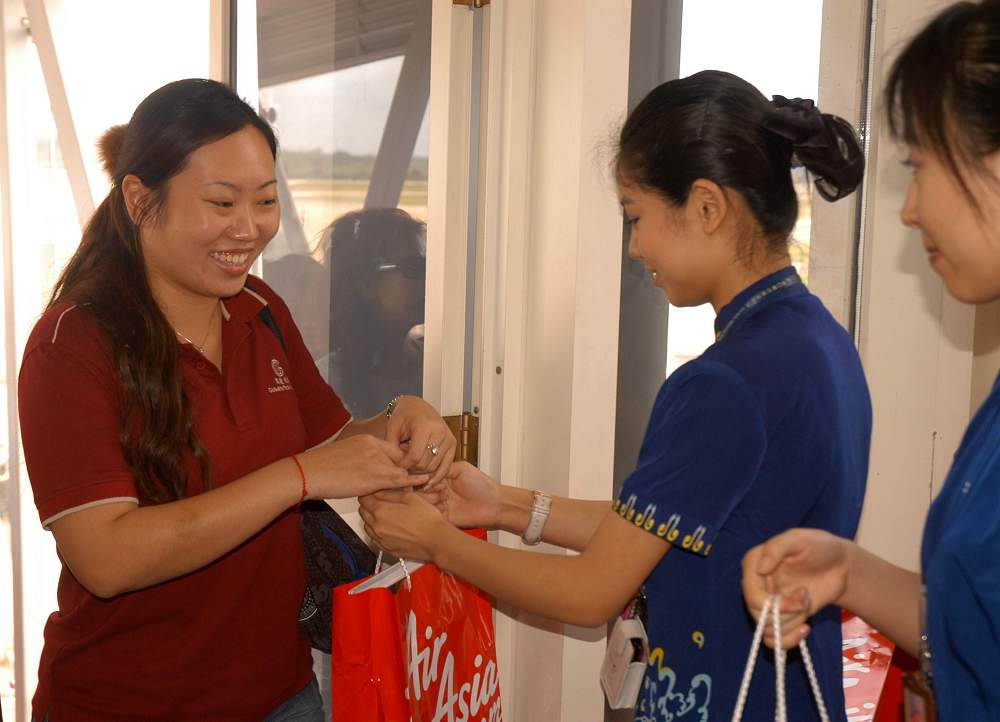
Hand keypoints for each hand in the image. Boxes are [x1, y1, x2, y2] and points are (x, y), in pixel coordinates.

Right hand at [300, 434, 428, 498]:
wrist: (308, 473)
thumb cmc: (321, 468)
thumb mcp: (344, 456)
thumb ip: (359, 459)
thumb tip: (363, 469)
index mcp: (367, 440)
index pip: (394, 449)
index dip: (404, 460)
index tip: (413, 466)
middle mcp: (374, 447)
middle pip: (402, 456)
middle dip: (414, 466)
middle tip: (427, 475)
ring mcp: (375, 461)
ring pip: (403, 467)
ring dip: (416, 475)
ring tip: (428, 482)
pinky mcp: (374, 476)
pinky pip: (400, 479)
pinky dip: (413, 481)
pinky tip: (423, 483)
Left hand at [359, 489, 450, 562]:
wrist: (436, 541)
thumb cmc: (427, 520)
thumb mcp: (410, 498)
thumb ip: (390, 493)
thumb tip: (379, 490)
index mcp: (381, 512)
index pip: (363, 499)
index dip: (369, 493)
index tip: (375, 492)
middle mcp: (377, 527)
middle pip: (363, 512)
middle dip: (369, 505)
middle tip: (381, 501)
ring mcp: (381, 539)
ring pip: (367, 526)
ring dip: (372, 519)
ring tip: (387, 515)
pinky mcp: (386, 548)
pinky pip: (374, 538)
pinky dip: (377, 531)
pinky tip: (390, 527)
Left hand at [386, 396, 456, 483]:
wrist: (417, 407)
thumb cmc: (403, 416)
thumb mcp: (392, 428)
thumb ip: (391, 447)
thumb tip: (394, 469)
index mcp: (424, 426)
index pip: (414, 456)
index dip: (403, 465)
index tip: (395, 466)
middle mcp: (440, 431)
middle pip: (425, 463)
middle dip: (412, 470)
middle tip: (402, 470)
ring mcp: (449, 438)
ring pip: (434, 467)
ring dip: (422, 473)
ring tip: (411, 472)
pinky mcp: (453, 444)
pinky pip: (446, 467)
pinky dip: (436, 477)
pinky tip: (426, 484)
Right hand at [423, 461, 501, 528]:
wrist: (495, 504)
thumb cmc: (482, 485)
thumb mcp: (461, 469)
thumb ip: (442, 468)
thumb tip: (425, 474)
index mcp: (441, 478)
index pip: (424, 476)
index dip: (422, 476)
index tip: (425, 475)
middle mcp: (438, 491)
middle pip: (420, 490)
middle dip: (424, 488)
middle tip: (436, 487)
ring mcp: (439, 505)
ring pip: (423, 503)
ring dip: (428, 499)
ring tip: (443, 496)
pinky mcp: (443, 519)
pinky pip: (430, 515)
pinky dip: (432, 510)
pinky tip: (442, 505)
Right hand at [741, 528, 851, 648]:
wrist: (840, 566)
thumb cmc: (820, 547)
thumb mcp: (800, 539)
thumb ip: (777, 548)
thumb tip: (760, 569)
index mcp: (755, 564)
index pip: (750, 594)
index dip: (773, 604)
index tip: (801, 598)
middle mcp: (757, 585)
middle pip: (757, 614)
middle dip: (786, 614)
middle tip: (805, 600)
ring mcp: (768, 603)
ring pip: (767, 629)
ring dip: (793, 623)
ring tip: (807, 605)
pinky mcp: (782, 618)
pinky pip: (773, 641)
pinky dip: (789, 640)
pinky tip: (806, 628)